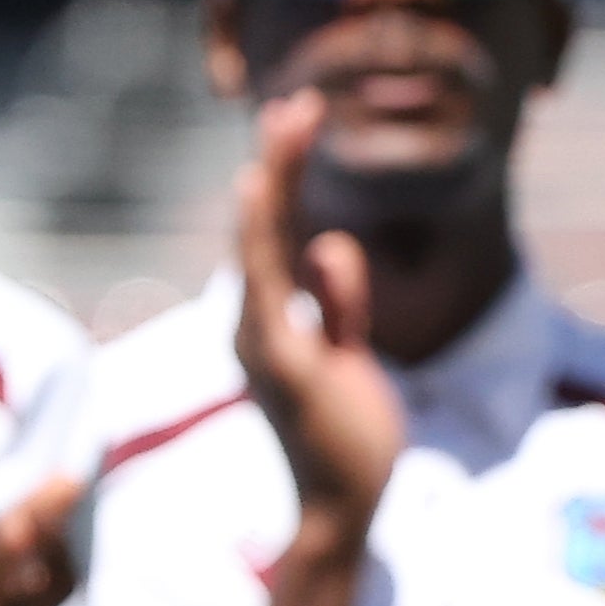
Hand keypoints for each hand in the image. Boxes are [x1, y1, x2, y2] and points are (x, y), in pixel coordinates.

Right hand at [232, 90, 407, 538]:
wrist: (345, 504)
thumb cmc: (347, 433)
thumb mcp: (349, 351)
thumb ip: (338, 300)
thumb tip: (328, 244)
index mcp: (271, 320)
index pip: (278, 235)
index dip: (286, 178)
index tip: (301, 121)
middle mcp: (255, 322)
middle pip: (265, 226)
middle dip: (282, 161)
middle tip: (296, 101)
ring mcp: (262, 336)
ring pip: (264, 240)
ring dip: (277, 176)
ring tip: (291, 118)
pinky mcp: (282, 354)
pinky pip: (266, 280)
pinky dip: (257, 230)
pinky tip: (256, 187)